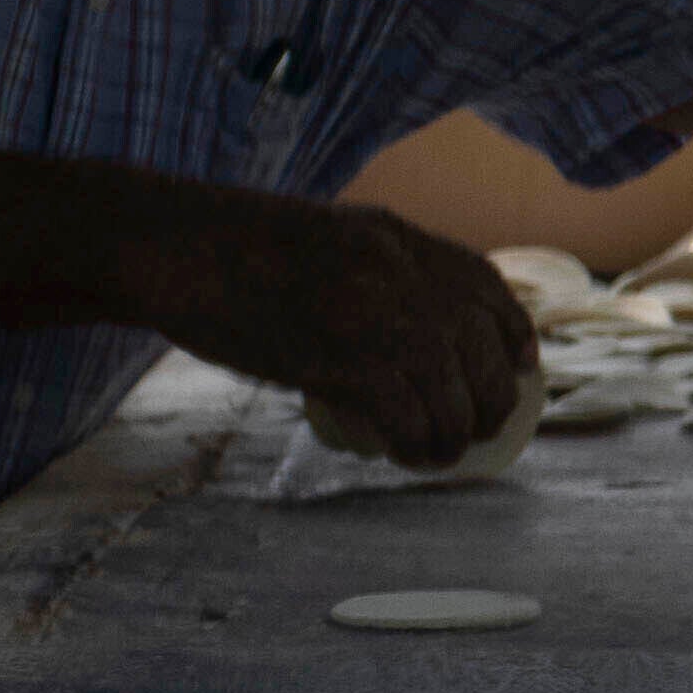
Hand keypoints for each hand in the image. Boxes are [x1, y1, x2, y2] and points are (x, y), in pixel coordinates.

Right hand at [223, 200, 537, 465]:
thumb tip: (404, 316)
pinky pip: (405, 415)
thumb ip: (370, 264)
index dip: (512, 329)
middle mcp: (396, 271)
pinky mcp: (335, 360)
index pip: (482, 283)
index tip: (523, 363)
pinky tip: (410, 457)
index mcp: (394, 235)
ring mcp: (370, 314)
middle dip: (494, 394)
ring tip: (441, 453)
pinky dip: (418, 444)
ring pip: (450, 389)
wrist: (168, 245)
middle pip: (479, 345)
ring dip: (456, 432)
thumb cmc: (227, 245)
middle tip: (482, 426)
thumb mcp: (323, 235)